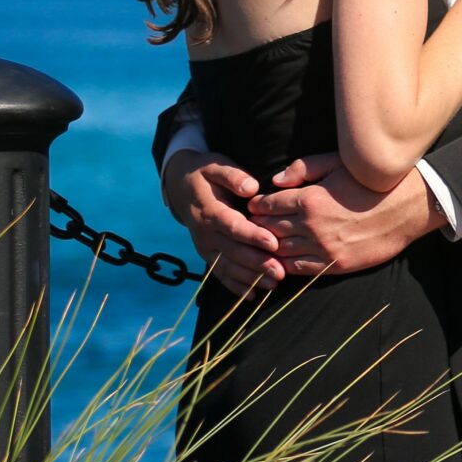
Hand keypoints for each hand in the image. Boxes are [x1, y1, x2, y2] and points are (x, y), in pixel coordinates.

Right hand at [162, 148, 284, 291]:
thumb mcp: (217, 165)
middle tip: (280, 272)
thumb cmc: (207, 173)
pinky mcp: (207, 255)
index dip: (252, 236)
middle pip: (233, 251)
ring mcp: (205, 247)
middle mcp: (206, 233)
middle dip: (257, 263)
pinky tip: (252, 296)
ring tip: (273, 284)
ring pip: (228, 267)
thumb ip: (233, 175)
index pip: (233, 226)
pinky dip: (235, 286)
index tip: (273, 243)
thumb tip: (251, 187)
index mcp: (210, 211)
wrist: (181, 186)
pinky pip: (220, 274)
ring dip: (250, 278)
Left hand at [249, 152, 438, 275]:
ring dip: (269, 248)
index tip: (254, 206)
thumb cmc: (372, 182)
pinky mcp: (334, 264)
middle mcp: (311, 226)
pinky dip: (286, 265)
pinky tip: (283, 260)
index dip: (257, 205)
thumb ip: (303, 168)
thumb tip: (275, 180)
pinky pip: (299, 269)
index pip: (268, 205)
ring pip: (281, 252)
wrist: (407, 207)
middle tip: (251, 226)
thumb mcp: (339, 164)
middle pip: (270, 230)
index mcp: (310, 199)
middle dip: (258, 227)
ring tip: (262, 245)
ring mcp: (323, 248)